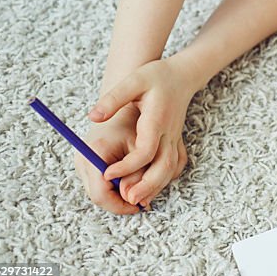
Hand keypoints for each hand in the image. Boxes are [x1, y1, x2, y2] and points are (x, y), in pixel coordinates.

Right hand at [74, 104, 144, 214]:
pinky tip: (133, 183)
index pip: (100, 194)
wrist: (123, 100)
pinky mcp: (88, 162)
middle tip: (142, 204)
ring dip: (119, 195)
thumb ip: (138, 174)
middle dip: (121, 203)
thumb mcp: (139, 148)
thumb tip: (139, 202)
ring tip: (140, 193)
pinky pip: (101, 183)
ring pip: (99, 192)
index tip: (139, 207)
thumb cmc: (134, 121)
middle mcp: (83, 159)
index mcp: (94, 153)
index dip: (120, 205)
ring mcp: (83, 161)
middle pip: (98, 196)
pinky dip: (117, 186)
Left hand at [89, 58, 196, 206]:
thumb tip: (93, 116)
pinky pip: (174, 166)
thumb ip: (113, 98)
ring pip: (170, 170)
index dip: (127, 166)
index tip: (106, 173)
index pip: (145, 150)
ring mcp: (175, 138)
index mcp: (157, 120)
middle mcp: (169, 133)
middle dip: (146, 186)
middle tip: (125, 199)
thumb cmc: (156, 76)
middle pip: (163, 167)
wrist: (182, 75)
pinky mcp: (176, 141)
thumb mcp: (134, 80)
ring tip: (134, 200)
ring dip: (154, 187)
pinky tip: (149, 187)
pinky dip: (164, 180)